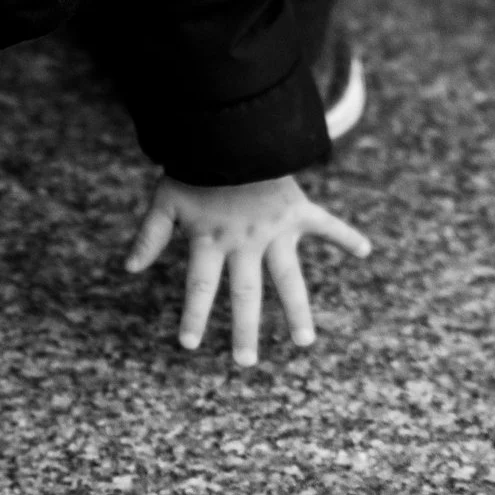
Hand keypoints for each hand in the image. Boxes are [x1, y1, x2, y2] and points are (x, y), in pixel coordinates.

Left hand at [124, 174, 371, 364]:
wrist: (228, 132)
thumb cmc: (193, 167)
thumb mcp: (165, 199)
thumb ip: (150, 234)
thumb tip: (129, 268)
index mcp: (211, 240)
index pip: (199, 286)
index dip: (192, 315)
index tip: (187, 345)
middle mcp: (244, 241)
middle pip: (244, 293)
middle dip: (244, 329)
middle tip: (245, 363)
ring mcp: (274, 229)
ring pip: (288, 277)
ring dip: (297, 311)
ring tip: (304, 342)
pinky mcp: (297, 211)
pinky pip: (326, 225)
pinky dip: (346, 235)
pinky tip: (365, 250)